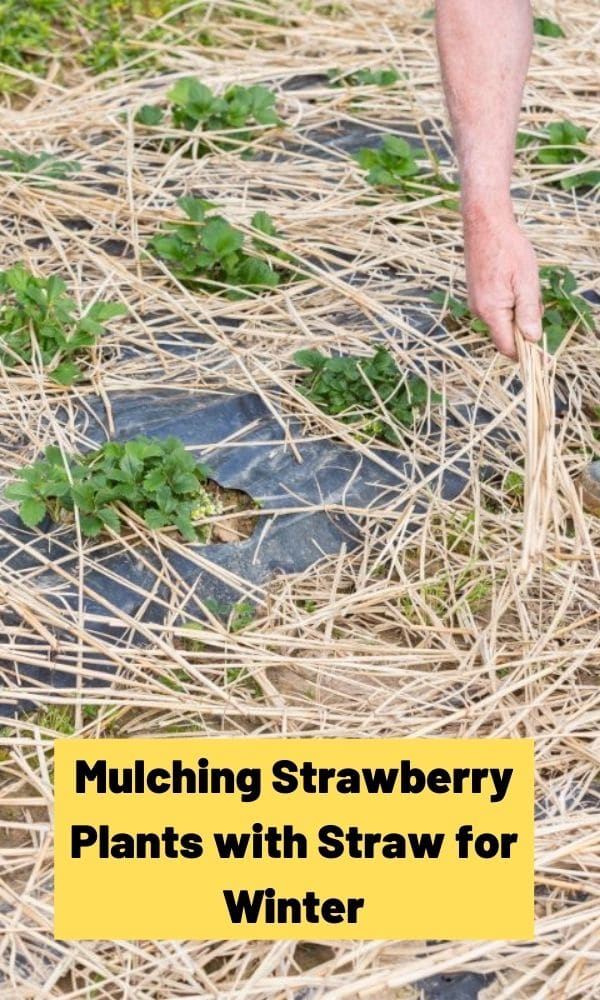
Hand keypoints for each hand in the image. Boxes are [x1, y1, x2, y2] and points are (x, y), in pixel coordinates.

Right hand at [463, 207, 542, 358]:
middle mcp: (479, 311)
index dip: (526, 352)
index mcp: (491, 311)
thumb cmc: (508, 249)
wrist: (485, 224)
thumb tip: (532, 339)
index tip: (541, 351)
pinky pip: (496, 309)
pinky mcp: (477, 294)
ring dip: (518, 311)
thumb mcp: (526, 281)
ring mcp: (476, 303)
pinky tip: (514, 281)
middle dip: (524, 326)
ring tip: (523, 283)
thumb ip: (528, 312)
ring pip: (502, 321)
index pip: (507, 347)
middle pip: (506, 335)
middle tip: (534, 298)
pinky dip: (510, 303)